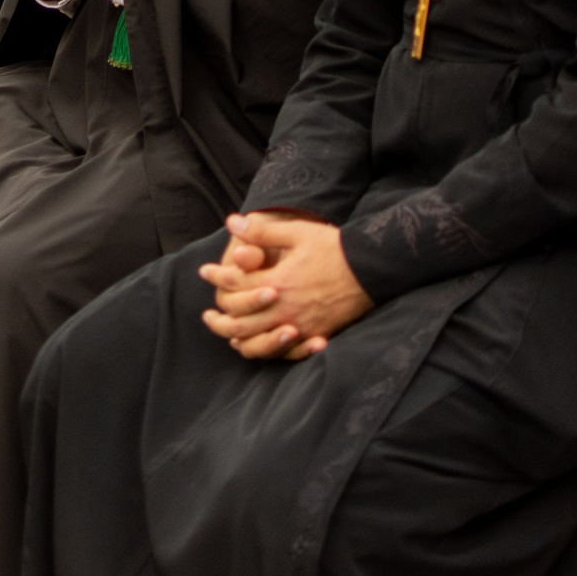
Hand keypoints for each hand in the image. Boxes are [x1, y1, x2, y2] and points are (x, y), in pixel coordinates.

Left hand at [197, 212, 372, 359]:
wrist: (371, 269)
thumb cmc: (333, 247)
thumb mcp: (297, 232)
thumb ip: (263, 231)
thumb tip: (233, 222)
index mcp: (278, 282)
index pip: (235, 284)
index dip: (217, 276)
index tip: (205, 271)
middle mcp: (285, 308)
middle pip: (239, 322)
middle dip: (218, 318)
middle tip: (207, 315)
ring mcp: (300, 325)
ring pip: (257, 343)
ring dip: (237, 339)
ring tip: (227, 333)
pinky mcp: (315, 335)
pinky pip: (283, 353)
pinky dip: (265, 350)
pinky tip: (258, 345)